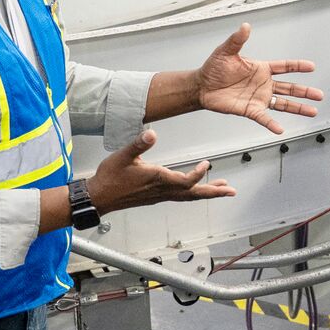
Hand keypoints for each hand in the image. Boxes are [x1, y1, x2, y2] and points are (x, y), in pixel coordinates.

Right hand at [88, 129, 237, 212]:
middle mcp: (162, 190)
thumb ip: (138, 144)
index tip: (207, 164)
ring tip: (221, 189)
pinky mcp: (156, 197)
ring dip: (206, 192)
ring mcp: (160, 195)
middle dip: (213, 192)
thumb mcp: (122, 156)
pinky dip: (193, 193)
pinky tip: (195, 189)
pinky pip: (180, 197)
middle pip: (193, 194)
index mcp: (157, 179)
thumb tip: (152, 132)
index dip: (198, 175)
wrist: (99, 197)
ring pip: (188, 196)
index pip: (185, 181)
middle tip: (230, 191)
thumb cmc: (110, 178)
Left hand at [193, 24, 323, 133]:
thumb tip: (245, 26)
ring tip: (312, 111)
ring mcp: (259, 98)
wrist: (202, 86)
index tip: (311, 66)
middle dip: (305, 91)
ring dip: (297, 108)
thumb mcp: (226, 51)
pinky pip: (264, 118)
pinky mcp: (250, 110)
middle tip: (319, 95)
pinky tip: (280, 129)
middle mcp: (264, 84)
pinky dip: (272, 124)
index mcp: (261, 69)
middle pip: (290, 88)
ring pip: (283, 104)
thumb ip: (237, 40)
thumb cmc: (214, 68)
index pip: (285, 67)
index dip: (298, 66)